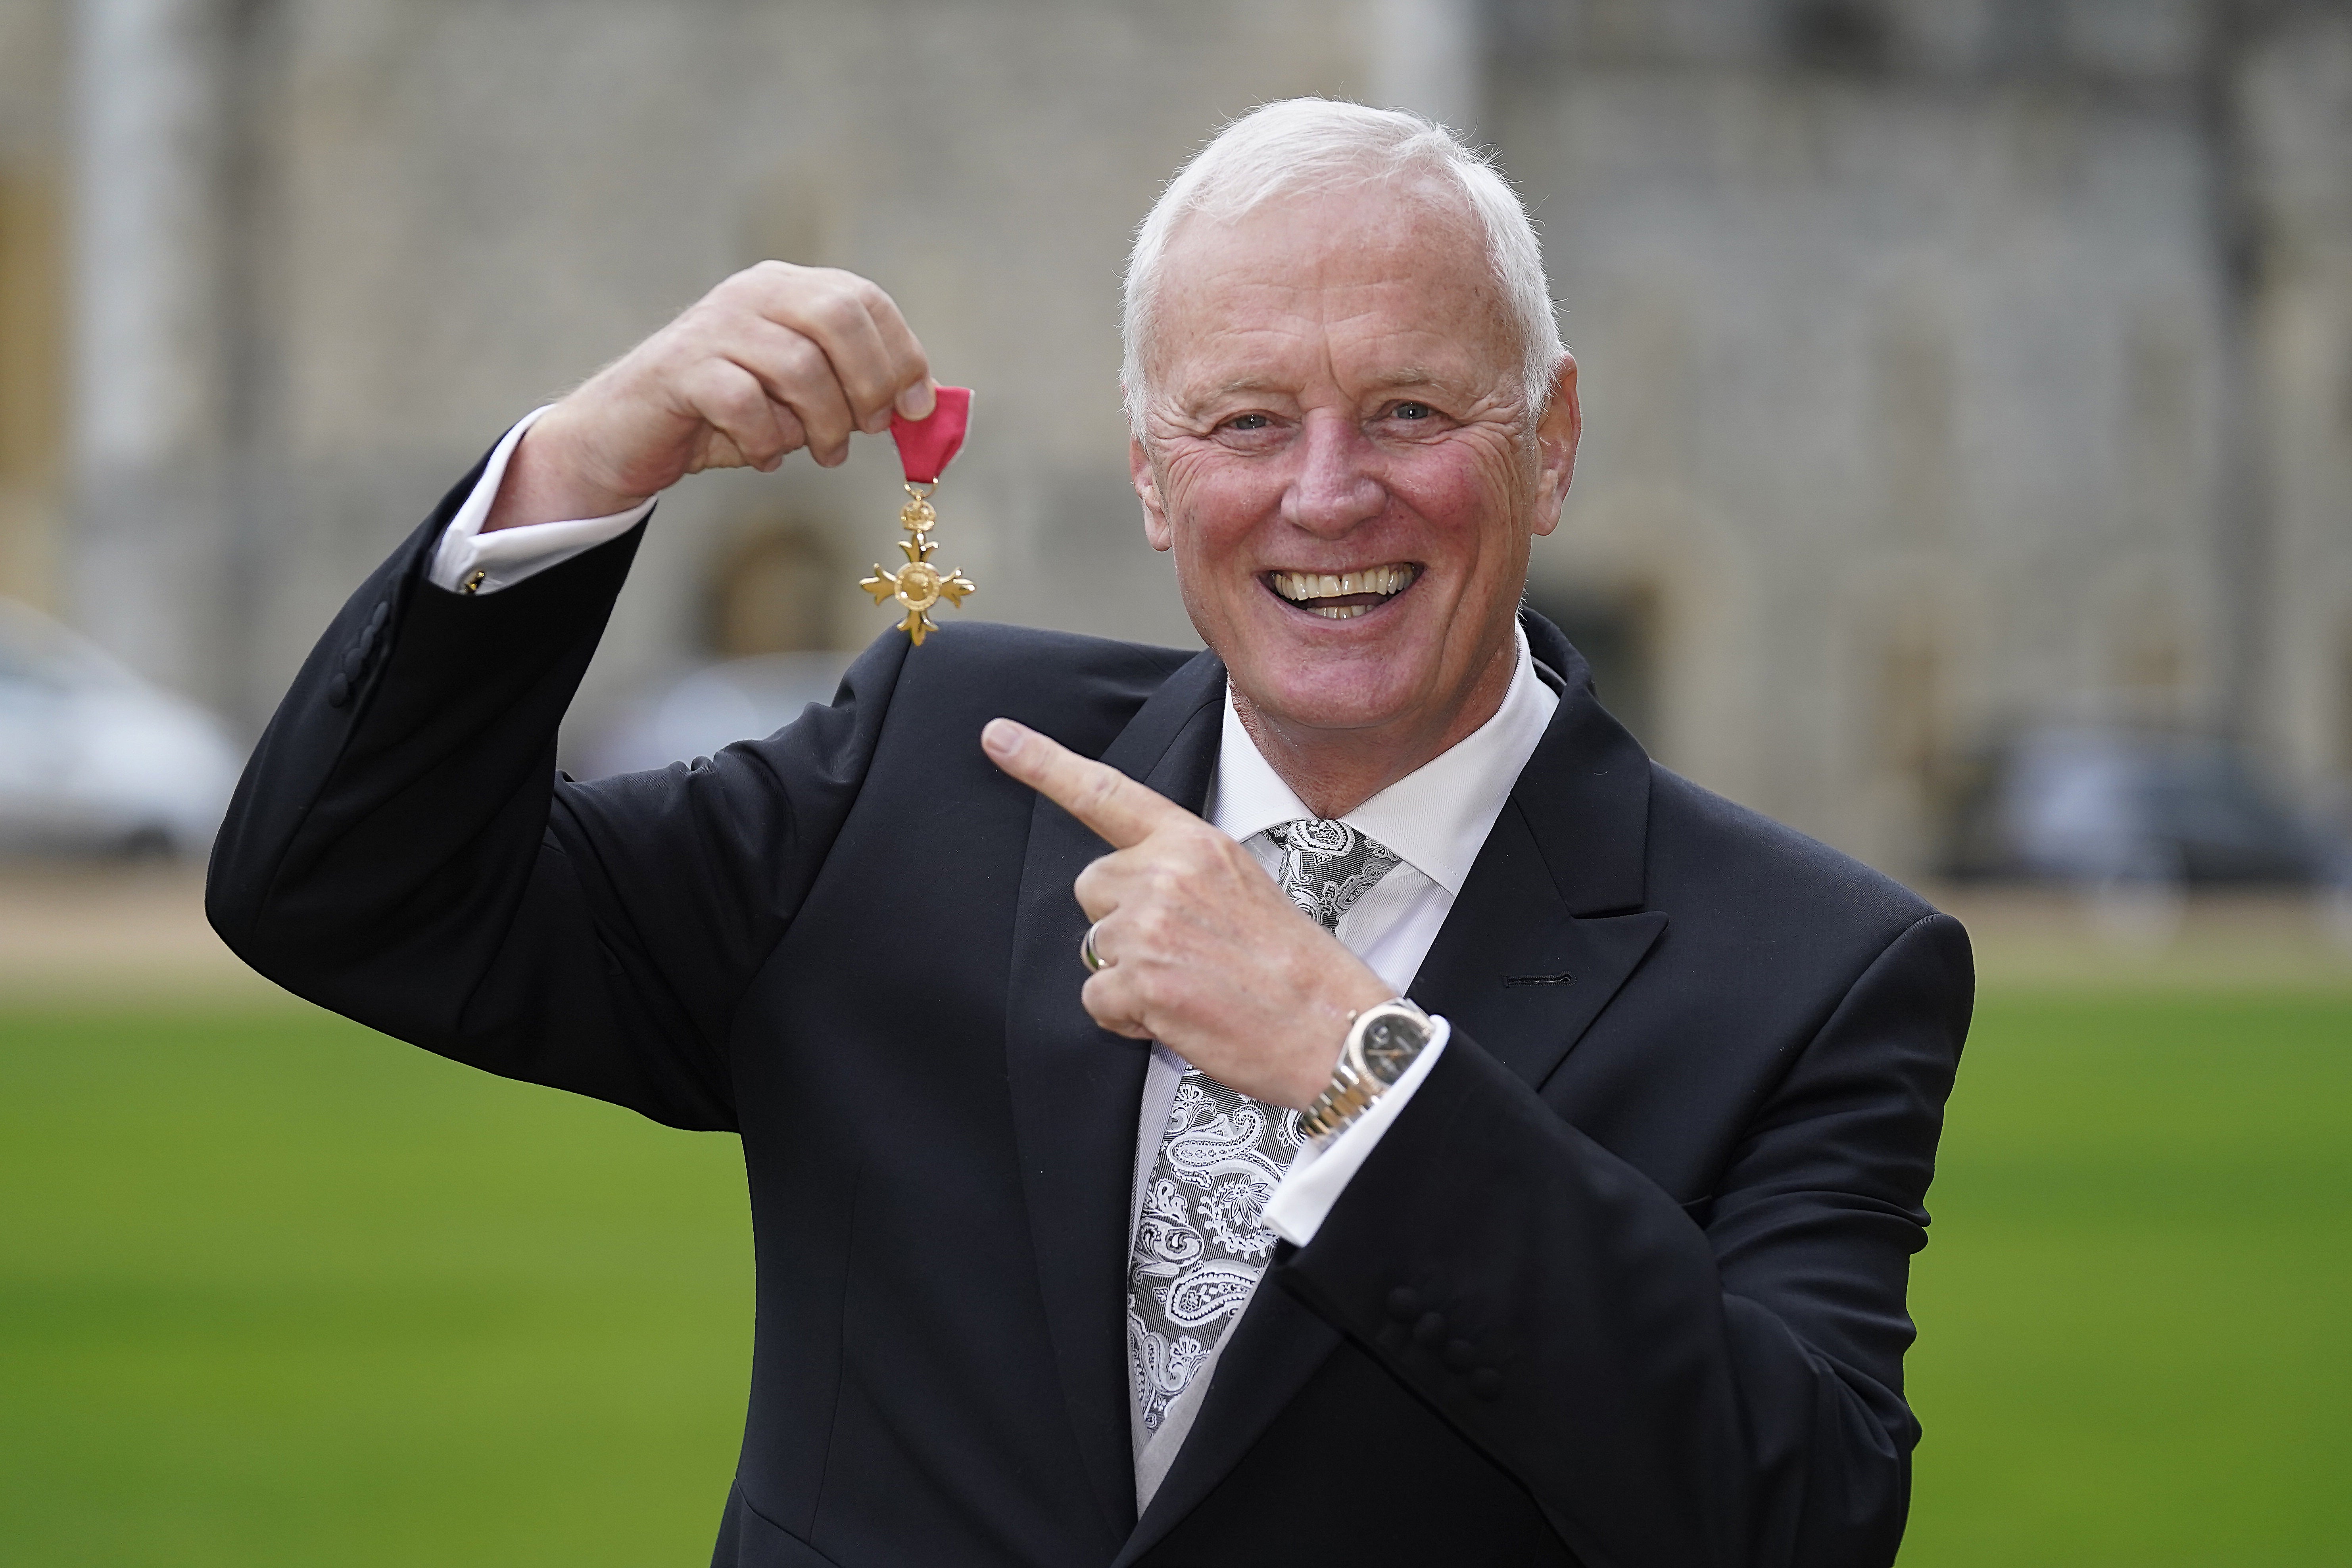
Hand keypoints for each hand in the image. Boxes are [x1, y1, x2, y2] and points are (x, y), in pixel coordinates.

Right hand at [486, 262, 934, 529]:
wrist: (630, 435)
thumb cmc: (729, 417)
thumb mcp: (804, 401)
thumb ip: (856, 392)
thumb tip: (924, 406)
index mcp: (787, 289)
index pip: (864, 300)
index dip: (902, 354)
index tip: (914, 408)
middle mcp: (753, 294)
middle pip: (839, 317)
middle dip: (868, 383)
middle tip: (868, 430)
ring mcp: (714, 327)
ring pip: (799, 365)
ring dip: (823, 423)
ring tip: (822, 453)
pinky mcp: (681, 368)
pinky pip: (746, 402)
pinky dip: (767, 441)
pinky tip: (764, 457)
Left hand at [982, 717, 1392, 1107]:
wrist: (1332, 1027)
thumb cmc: (1295, 969)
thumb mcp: (1243, 889)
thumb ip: (1181, 875)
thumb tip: (1134, 897)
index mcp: (1195, 843)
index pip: (1106, 794)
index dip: (1043, 763)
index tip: (998, 737)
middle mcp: (1165, 874)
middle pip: (1092, 888)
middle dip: (1121, 924)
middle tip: (1184, 953)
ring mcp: (1149, 926)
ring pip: (1095, 948)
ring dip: (1129, 975)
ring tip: (1192, 988)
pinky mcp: (1140, 981)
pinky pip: (1097, 999)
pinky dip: (1128, 1018)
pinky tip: (1180, 1017)